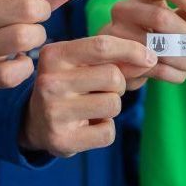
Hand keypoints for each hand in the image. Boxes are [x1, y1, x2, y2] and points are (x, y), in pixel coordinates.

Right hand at [21, 35, 156, 156]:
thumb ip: (113, 57)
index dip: (132, 50)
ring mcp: (54, 112)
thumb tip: (148, 60)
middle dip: (119, 84)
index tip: (150, 58)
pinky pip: (108, 132)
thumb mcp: (81, 63)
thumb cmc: (68, 84)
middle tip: (102, 89)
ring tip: (91, 107)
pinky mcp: (62, 139)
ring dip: (111, 107)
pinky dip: (104, 130)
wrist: (35, 121)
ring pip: (113, 104)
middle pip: (113, 77)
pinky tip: (86, 126)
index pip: (102, 46)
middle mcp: (49, 82)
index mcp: (54, 55)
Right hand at [100, 0, 185, 86]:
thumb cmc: (152, 29)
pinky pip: (155, 69)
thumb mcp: (170, 16)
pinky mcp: (119, 61)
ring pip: (158, 47)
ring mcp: (117, 35)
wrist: (121, 55)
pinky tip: (180, 73)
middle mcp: (123, 9)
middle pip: (161, 18)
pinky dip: (175, 74)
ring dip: (184, 58)